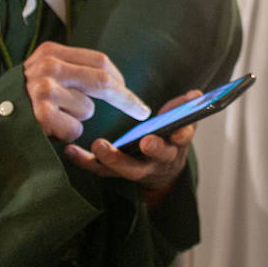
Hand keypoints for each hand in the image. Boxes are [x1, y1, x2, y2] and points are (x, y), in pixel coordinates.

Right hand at [22, 41, 150, 142]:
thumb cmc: (22, 97)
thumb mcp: (43, 71)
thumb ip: (72, 69)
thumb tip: (115, 81)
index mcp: (51, 51)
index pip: (100, 61)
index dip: (120, 79)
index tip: (132, 93)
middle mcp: (48, 67)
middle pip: (103, 81)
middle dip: (126, 99)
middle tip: (141, 111)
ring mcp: (44, 91)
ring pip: (88, 109)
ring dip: (79, 118)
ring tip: (56, 116)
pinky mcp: (42, 115)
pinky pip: (75, 128)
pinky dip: (68, 133)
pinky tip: (50, 128)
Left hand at [64, 89, 198, 192]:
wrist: (159, 169)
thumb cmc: (167, 138)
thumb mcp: (180, 122)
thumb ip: (185, 108)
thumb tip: (196, 94)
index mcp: (175, 146)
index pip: (181, 141)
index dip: (181, 137)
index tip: (177, 132)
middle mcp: (156, 162)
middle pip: (155, 159)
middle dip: (150, 150)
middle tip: (143, 142)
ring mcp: (135, 169)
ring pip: (125, 169)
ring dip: (113, 159)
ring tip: (99, 145)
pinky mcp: (115, 172)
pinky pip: (99, 169)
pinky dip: (84, 161)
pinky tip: (71, 150)